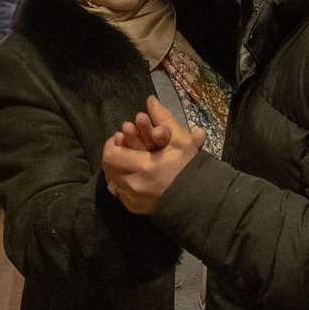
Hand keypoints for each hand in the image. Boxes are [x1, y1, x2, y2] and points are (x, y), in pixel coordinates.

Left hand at [101, 95, 204, 214]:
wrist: (200, 199)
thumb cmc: (189, 168)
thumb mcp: (180, 140)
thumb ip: (164, 118)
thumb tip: (151, 100)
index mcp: (145, 167)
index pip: (111, 155)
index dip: (113, 144)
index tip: (121, 137)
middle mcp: (134, 186)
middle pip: (108, 167)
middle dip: (114, 155)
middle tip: (123, 147)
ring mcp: (133, 200)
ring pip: (112, 180)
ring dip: (117, 168)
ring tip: (128, 160)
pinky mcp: (135, 209)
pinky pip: (120, 193)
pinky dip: (123, 182)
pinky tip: (133, 175)